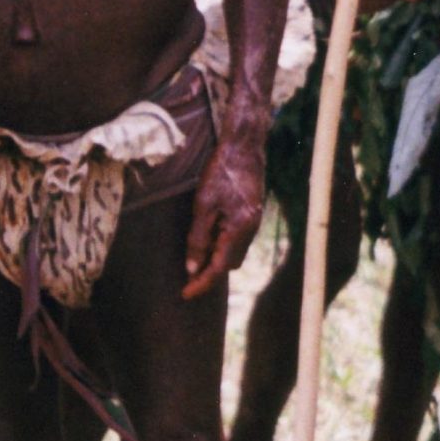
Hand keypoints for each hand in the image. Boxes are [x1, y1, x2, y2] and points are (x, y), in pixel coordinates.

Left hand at [183, 126, 266, 295]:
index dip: (201, 283)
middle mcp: (251, 229)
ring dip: (216, 258)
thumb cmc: (221, 171)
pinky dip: (223, 244)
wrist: (244, 146)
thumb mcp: (203, 205)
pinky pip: (238, 239)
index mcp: (240, 229)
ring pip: (235, 252)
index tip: (185, 294)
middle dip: (210, 272)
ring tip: (195, 254)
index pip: (219, 267)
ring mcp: (254, 222)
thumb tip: (192, 268)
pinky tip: (209, 235)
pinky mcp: (252, 213)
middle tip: (187, 275)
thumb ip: (198, 238)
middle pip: (230, 263)